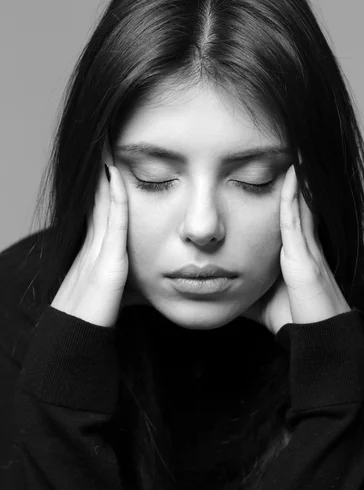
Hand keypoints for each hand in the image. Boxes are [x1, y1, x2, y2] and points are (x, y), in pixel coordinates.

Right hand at [50, 137, 149, 327]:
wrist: (76, 336)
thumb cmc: (94, 318)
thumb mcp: (113, 292)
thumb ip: (126, 280)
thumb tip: (148, 278)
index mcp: (96, 249)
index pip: (103, 209)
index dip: (107, 185)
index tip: (114, 162)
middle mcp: (94, 243)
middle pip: (100, 197)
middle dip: (105, 170)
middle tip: (108, 140)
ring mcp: (98, 249)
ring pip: (104, 202)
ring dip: (108, 173)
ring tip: (110, 144)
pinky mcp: (106, 261)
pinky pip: (112, 222)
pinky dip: (115, 197)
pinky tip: (117, 175)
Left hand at [242, 165, 351, 335]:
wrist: (315, 336)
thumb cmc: (290, 317)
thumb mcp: (258, 295)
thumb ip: (242, 283)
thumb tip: (217, 282)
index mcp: (291, 252)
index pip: (281, 216)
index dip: (277, 194)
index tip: (267, 172)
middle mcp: (300, 245)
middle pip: (291, 203)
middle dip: (286, 178)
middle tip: (284, 150)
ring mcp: (304, 248)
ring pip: (297, 204)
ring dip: (293, 178)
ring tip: (289, 149)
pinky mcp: (304, 256)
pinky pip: (297, 220)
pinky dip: (294, 196)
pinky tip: (292, 173)